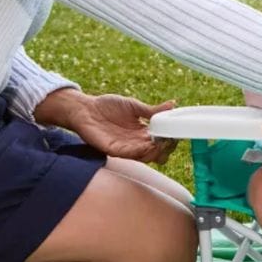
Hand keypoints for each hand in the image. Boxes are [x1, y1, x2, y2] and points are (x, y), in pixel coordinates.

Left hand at [34, 89, 178, 163]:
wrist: (85, 108)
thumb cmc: (108, 106)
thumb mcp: (135, 106)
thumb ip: (153, 110)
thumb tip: (173, 104)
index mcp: (142, 133)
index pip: (162, 142)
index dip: (170, 139)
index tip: (176, 133)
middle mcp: (136, 143)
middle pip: (157, 153)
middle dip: (166, 148)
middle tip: (169, 139)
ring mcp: (125, 148)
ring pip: (146, 157)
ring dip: (155, 151)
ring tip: (161, 142)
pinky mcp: (113, 150)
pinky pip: (129, 154)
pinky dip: (140, 151)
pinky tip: (147, 144)